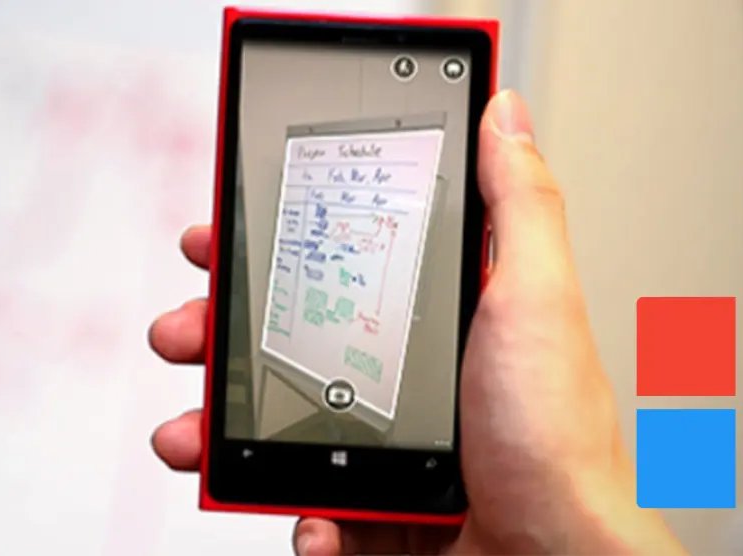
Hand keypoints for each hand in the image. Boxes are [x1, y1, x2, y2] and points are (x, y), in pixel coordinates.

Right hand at [149, 90, 684, 554]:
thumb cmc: (557, 438)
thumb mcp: (535, 299)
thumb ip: (517, 207)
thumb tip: (503, 117)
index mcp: (433, 323)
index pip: (339, 265)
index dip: (275, 247)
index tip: (225, 235)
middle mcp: (403, 380)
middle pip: (288, 341)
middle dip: (220, 333)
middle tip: (184, 329)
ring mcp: (381, 448)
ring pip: (273, 425)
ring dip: (215, 426)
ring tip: (185, 434)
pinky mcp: (370, 512)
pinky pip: (304, 505)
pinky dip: (290, 512)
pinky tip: (307, 515)